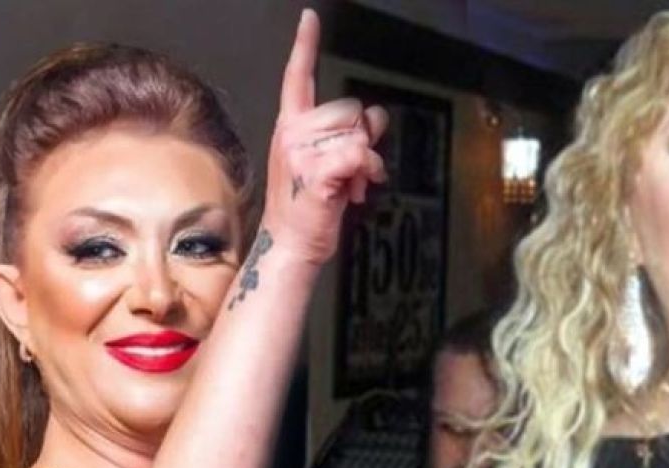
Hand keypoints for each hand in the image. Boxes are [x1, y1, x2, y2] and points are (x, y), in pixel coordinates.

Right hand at [263, 9, 387, 263]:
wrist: (293, 244)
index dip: (305, 46)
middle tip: (348, 172)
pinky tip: (358, 190)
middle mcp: (293, 133)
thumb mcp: (333, 164)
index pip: (298, 77)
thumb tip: (377, 117)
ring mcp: (302, 152)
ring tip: (349, 184)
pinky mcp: (318, 172)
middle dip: (362, 140)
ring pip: (360, 134)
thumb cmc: (311, 207)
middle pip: (351, 110)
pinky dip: (369, 172)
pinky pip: (361, 154)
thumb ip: (353, 135)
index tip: (310, 18)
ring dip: (367, 161)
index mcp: (291, 127)